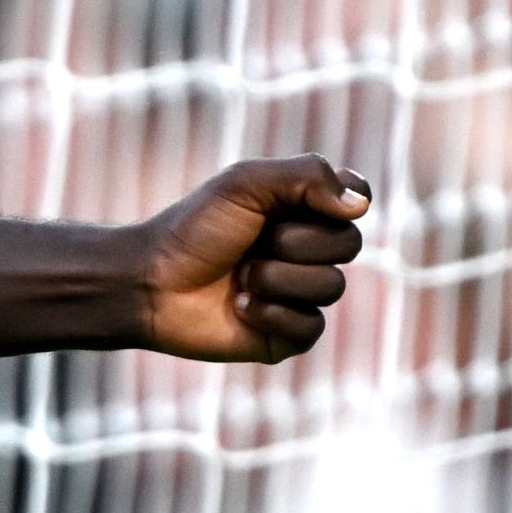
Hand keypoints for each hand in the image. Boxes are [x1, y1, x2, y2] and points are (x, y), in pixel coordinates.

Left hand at [134, 154, 370, 363]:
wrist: (151, 282)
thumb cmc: (194, 228)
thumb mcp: (245, 184)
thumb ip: (306, 177)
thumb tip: (361, 205)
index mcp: (301, 210)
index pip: (355, 201)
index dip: (339, 202)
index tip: (303, 202)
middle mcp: (308, 251)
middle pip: (347, 244)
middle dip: (294, 242)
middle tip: (252, 243)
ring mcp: (300, 294)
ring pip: (330, 287)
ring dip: (276, 278)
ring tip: (238, 277)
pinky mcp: (288, 335)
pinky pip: (311, 327)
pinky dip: (271, 314)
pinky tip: (240, 308)